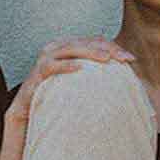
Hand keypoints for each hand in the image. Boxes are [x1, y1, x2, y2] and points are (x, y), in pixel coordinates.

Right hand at [6, 37, 134, 127]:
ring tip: (106, 59)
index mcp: (67, 49)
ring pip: (68, 49)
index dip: (113, 47)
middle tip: (123, 59)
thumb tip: (128, 82)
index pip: (93, 41)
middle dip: (106, 48)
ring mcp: (43, 61)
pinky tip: (79, 68)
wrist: (28, 118)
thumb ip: (97, 80)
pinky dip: (64, 66)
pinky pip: (49, 66)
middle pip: (83, 42)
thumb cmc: (58, 104)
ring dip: (88, 52)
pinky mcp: (35, 75)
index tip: (130, 60)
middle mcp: (55, 50)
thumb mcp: (80, 89)